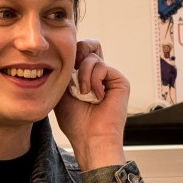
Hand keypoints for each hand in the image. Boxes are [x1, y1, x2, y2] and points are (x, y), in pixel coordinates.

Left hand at [51, 40, 128, 170]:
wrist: (89, 137)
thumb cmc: (75, 121)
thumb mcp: (62, 91)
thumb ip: (66, 71)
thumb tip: (69, 52)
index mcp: (86, 77)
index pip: (81, 52)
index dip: (72, 53)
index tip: (64, 67)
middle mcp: (99, 75)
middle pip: (90, 46)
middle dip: (78, 53)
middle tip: (72, 70)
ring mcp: (110, 77)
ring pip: (93, 57)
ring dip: (83, 74)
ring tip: (83, 94)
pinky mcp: (120, 81)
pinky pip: (102, 67)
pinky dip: (93, 80)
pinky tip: (96, 96)